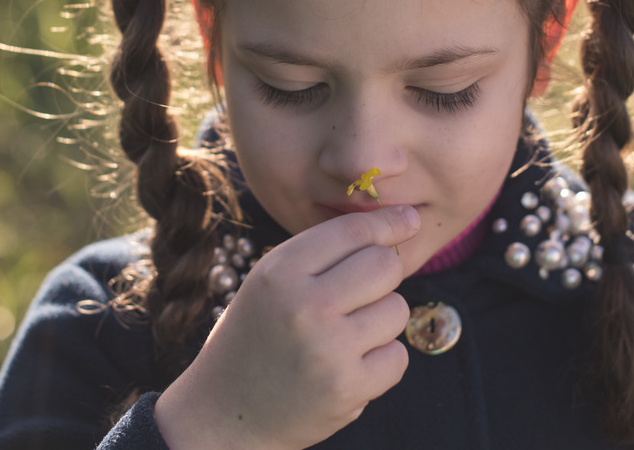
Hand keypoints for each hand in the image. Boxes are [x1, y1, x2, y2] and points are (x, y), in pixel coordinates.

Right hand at [154, 204, 420, 449]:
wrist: (224, 413)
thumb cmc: (257, 336)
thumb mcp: (271, 282)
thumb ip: (325, 252)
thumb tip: (406, 219)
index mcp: (280, 271)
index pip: (353, 231)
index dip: (388, 222)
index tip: (409, 219)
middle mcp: (305, 306)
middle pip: (385, 265)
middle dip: (384, 274)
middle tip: (362, 293)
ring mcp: (328, 349)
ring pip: (397, 310)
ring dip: (382, 320)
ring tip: (346, 334)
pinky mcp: (348, 388)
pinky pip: (398, 356)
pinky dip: (382, 360)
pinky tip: (350, 365)